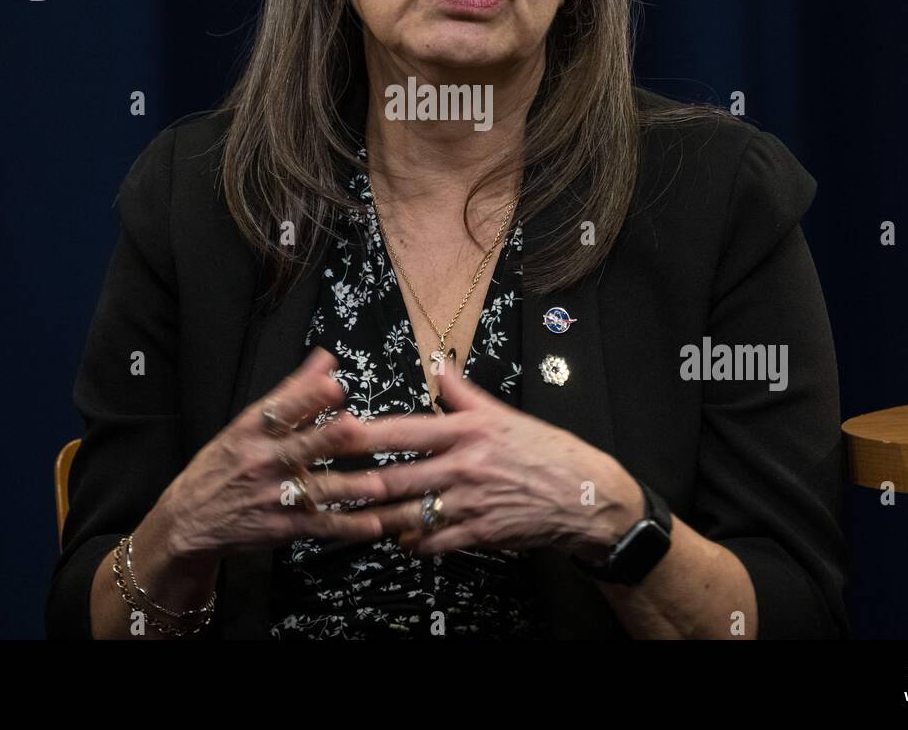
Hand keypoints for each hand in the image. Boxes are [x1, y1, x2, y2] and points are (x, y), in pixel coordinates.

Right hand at [161, 346, 389, 560]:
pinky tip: (373, 525)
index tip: (332, 386)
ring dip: (350, 488)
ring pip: (317, 490)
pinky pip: (320, 526)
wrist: (189, 520)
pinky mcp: (282, 527)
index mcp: (252, 430)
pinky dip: (347, 527)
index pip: (280, 410)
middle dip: (327, 438)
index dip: (306, 398)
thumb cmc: (225, 464)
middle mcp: (262, 461)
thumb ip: (293, 392)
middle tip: (354, 428)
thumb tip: (326, 359)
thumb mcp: (248, 424)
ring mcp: (272, 496)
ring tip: (378, 484)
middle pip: (300, 448)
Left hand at [309, 360, 645, 559]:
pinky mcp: (479, 533)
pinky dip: (411, 543)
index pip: (403, 431)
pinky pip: (432, 543)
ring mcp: (469, 503)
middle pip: (395, 478)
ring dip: (376, 518)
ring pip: (407, 515)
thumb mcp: (503, 414)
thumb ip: (464, 393)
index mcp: (466, 431)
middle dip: (355, 484)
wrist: (584, 495)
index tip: (332, 432)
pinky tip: (399, 538)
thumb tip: (439, 365)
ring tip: (350, 515)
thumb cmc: (544, 451)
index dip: (363, 434)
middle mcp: (463, 466)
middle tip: (322, 485)